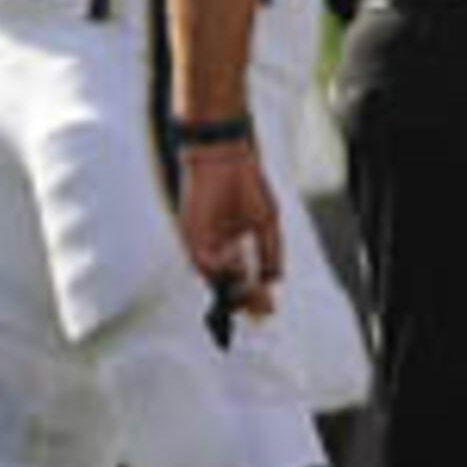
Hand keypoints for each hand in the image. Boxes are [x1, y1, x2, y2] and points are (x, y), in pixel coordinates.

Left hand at [177, 139, 281, 316]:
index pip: (239, 280)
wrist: (226, 155)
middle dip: (245, 300)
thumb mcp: (267, 223)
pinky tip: (237, 258)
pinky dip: (221, 265)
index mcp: (229, 245)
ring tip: (254, 294)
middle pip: (225, 285)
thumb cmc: (246, 184)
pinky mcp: (190, 232)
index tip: (269, 311)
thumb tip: (276, 282)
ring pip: (212, 277)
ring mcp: (200, 242)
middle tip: (264, 311)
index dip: (253, 297)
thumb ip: (270, 253)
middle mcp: (212, 248)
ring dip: (233, 289)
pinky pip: (202, 259)